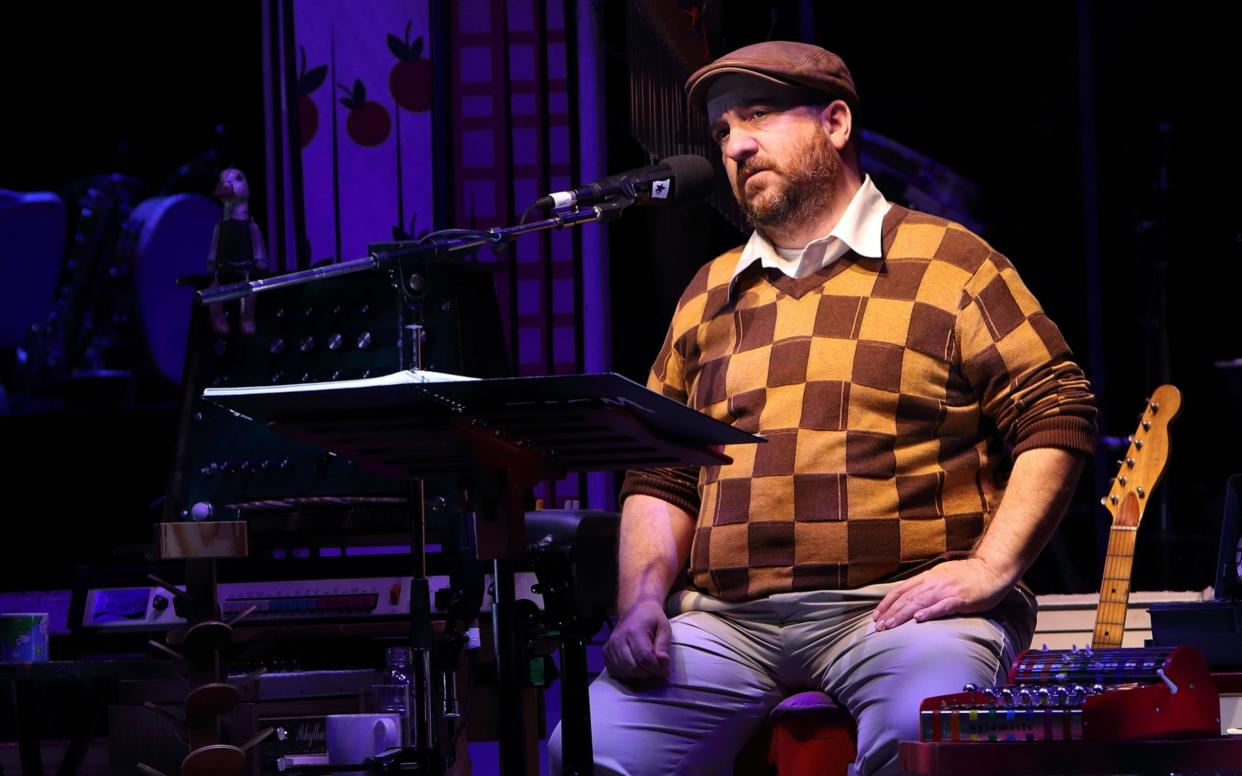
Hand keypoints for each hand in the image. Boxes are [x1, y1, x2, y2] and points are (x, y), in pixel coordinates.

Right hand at [604, 599, 672, 678]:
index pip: (644, 658)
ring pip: (625, 672)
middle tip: (658, 670)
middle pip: (634, 668)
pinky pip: (616, 671)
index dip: (657, 669)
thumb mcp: (664, 628)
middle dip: (649, 674)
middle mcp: (619, 639)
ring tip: (649, 668)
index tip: (666, 671)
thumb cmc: (652, 619)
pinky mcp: (606, 652)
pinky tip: (637, 667)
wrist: (635, 610)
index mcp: (634, 631)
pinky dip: (628, 674)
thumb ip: (663, 645)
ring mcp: (610, 646)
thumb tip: (663, 663)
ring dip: (639, 675)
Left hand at [872, 557, 1010, 630]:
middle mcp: (933, 582)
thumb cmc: (967, 576)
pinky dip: (929, 612)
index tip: (876, 615)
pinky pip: (943, 606)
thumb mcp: (941, 577)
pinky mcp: (961, 599)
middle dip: (890, 613)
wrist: (992, 570)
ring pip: (919, 602)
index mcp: (927, 577)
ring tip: (890, 625)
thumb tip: (909, 597)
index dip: (887, 603)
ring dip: (902, 614)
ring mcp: (947, 590)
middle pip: (907, 598)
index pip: (901, 590)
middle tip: (878, 626)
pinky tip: (919, 618)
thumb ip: (926, 586)